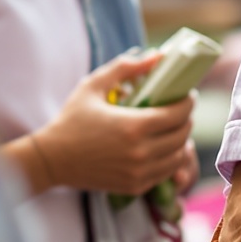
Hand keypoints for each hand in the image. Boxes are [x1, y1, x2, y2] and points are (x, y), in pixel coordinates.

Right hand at [28, 52, 196, 194]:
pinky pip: (166, 172)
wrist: (52, 159)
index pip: (180, 114)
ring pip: (178, 156)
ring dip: (181, 141)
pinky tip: (162, 147)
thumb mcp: (93, 86)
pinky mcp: (135, 186)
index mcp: (134, 126)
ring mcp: (139, 172)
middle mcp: (141, 152)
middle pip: (183, 134)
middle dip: (186, 119)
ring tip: (173, 129)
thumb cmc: (72, 119)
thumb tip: (157, 55)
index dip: (188, 102)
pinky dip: (169, 159)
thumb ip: (125, 68)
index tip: (186, 95)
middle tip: (180, 110)